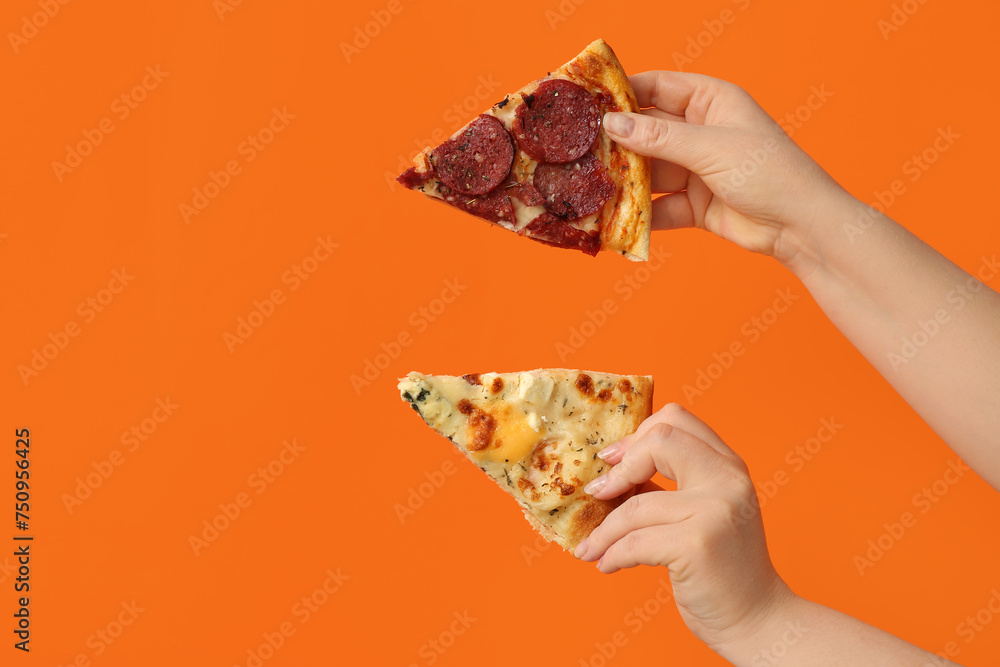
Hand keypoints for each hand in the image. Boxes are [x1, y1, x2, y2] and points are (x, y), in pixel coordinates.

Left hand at [575, 403, 793, 652]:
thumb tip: (611, 473)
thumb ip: (669, 487)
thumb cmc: (721, 568)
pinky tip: (606, 565)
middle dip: (618, 468)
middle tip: (597, 494)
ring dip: (603, 531)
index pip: (677, 419)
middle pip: (659, 440)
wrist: (757, 619)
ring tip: (591, 548)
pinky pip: (635, 542)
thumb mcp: (703, 513)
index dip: (636, 434)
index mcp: (728, 466)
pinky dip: (612, 554)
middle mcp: (727, 479)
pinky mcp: (697, 544)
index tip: (612, 459)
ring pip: (636, 505)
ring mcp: (714, 510)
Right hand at [604, 71, 850, 264]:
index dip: (623, 92)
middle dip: (617, 143)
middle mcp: (700, 132)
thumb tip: (613, 124)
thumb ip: (659, 138)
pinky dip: (640, 214)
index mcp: (710, 102)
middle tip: (580, 150)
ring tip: (591, 187)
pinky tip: (616, 219)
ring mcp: (696, 169)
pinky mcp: (694, 205)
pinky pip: (659, 207)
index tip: (587, 102)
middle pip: (647, 132)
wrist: (800, 226)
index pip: (657, 87)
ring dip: (625, 182)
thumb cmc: (769, 172)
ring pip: (649, 172)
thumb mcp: (710, 148)